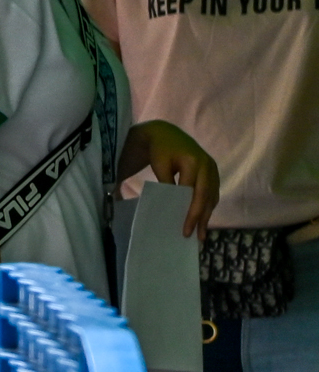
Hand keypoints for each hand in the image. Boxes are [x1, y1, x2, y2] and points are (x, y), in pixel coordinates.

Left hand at [122, 119, 219, 233]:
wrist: (165, 133)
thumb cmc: (159, 150)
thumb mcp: (160, 166)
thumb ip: (167, 184)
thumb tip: (171, 206)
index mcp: (194, 163)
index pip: (193, 195)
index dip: (190, 214)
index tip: (185, 230)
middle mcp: (208, 166)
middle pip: (206, 198)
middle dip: (201, 219)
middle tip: (196, 238)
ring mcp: (212, 169)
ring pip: (212, 196)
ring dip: (207, 215)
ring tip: (201, 234)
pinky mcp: (212, 172)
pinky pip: (212, 192)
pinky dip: (208, 206)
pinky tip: (203, 218)